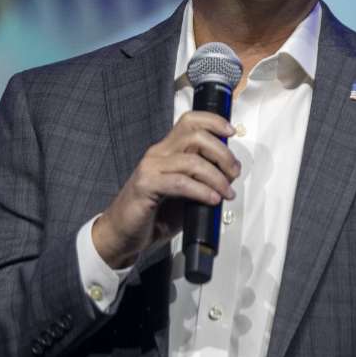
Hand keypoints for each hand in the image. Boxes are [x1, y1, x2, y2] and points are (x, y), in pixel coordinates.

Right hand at [92, 111, 239, 268]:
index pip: (190, 121)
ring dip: (216, 177)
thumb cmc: (152, 215)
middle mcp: (158, 154)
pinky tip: (211, 199)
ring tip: (226, 192)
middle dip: (222, 153)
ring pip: (192, 160)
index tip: (231, 131)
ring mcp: (150, 168)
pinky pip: (180, 183)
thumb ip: (201, 181)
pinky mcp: (145, 186)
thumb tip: (228, 178)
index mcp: (167, 150)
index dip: (213, 121)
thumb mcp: (184, 194)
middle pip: (196, 136)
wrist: (122, 235)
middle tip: (234, 172)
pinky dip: (201, 191)